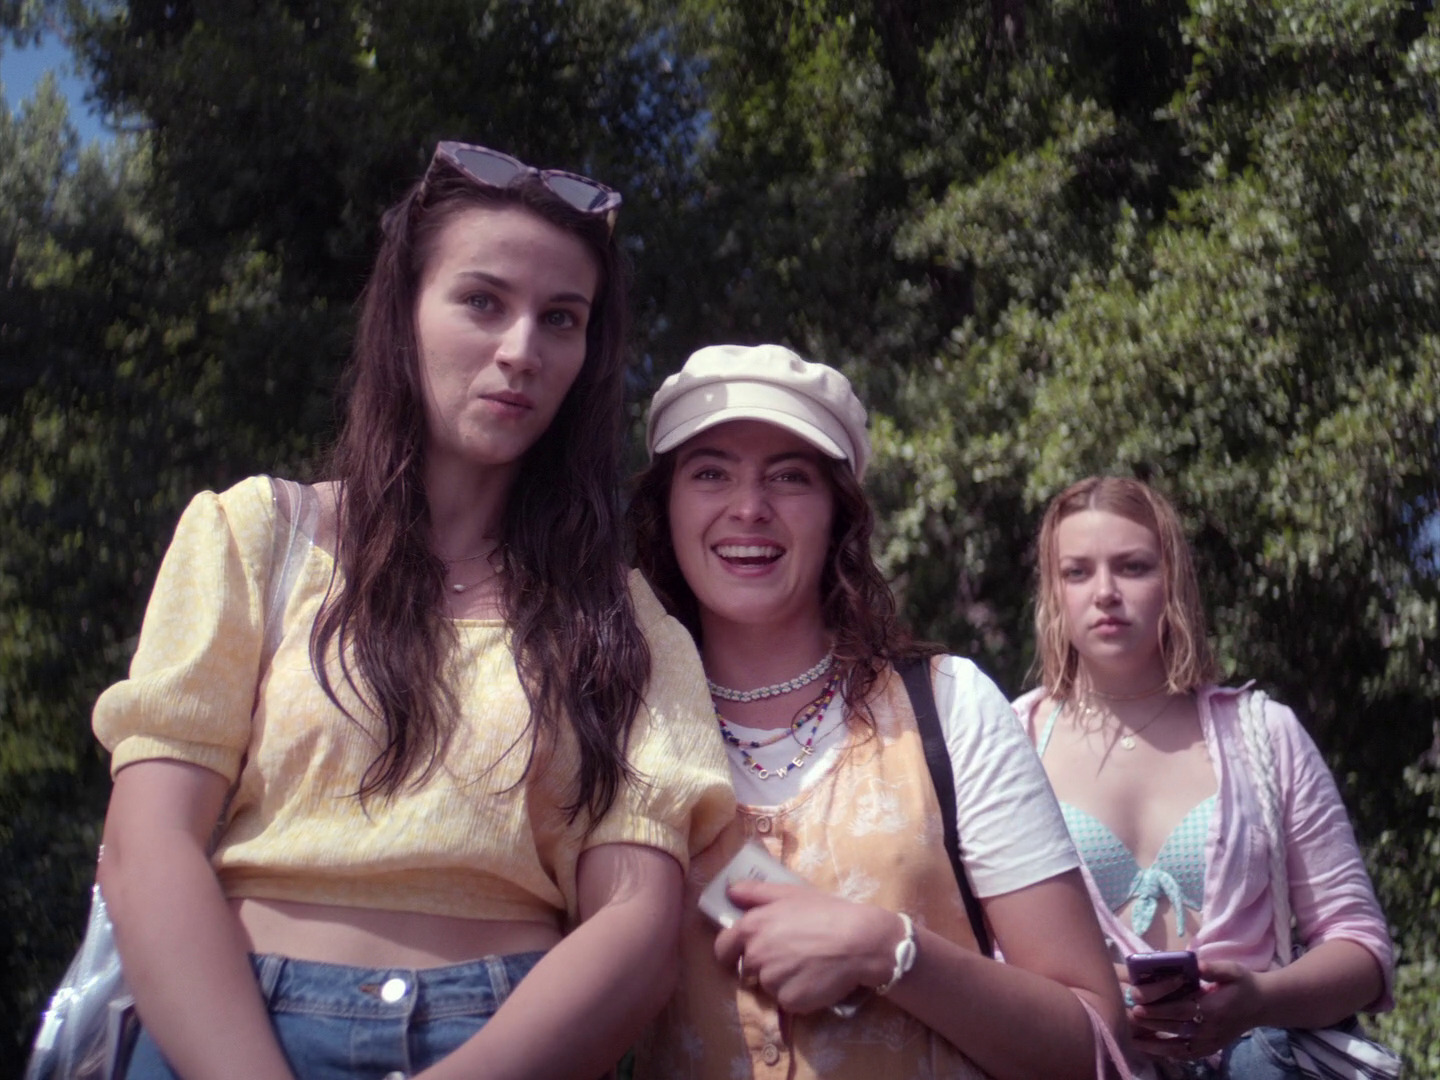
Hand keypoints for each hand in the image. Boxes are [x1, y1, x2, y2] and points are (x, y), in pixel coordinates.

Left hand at [713, 879, 901, 1013]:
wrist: (858, 941)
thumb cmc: (825, 912)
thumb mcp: (789, 893)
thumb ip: (755, 892)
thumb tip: (729, 892)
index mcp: (751, 928)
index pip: (723, 948)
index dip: (730, 951)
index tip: (741, 953)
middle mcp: (756, 956)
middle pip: (748, 968)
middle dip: (764, 964)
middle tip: (791, 954)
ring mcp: (771, 981)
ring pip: (768, 986)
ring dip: (782, 980)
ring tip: (807, 965)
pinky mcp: (789, 1001)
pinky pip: (787, 1000)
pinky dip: (798, 994)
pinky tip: (815, 979)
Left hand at [1130, 960, 1262, 1060]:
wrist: (1262, 1005)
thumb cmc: (1243, 984)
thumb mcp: (1232, 970)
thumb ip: (1213, 968)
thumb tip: (1197, 965)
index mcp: (1214, 1008)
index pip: (1181, 1009)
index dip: (1159, 1008)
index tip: (1138, 1004)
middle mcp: (1211, 1028)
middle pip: (1176, 1027)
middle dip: (1151, 1022)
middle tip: (1130, 1016)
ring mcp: (1212, 1041)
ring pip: (1180, 1047)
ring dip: (1156, 1044)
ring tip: (1134, 1040)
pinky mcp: (1212, 1048)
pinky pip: (1189, 1055)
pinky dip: (1171, 1054)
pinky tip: (1154, 1051)